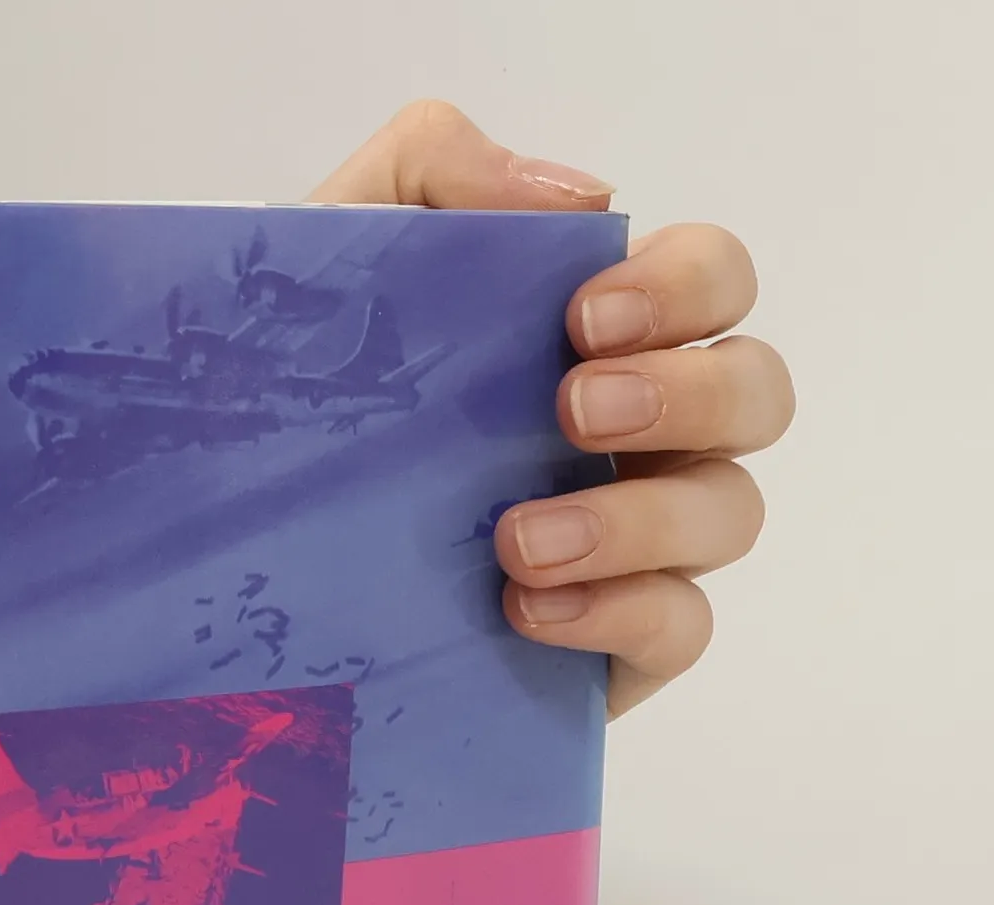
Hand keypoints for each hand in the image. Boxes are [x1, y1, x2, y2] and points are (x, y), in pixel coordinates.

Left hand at [312, 101, 793, 716]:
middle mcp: (645, 433)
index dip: (684, 286)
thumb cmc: (299, 397)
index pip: (713, 280)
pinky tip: (529, 610)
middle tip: (574, 410)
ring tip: (518, 541)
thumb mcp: (331, 254)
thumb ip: (429, 170)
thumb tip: (578, 195)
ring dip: (640, 521)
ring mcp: (640, 544)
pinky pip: (681, 628)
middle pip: (755, 392)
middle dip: (686, 395)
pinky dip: (622, 614)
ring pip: (729, 514)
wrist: (238, 554)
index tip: (583, 318)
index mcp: (604, 333)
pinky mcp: (614, 644)